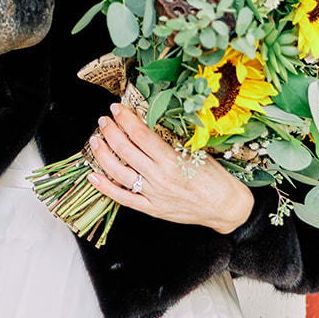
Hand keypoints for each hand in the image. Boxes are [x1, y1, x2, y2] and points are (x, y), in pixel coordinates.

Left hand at [86, 103, 255, 232]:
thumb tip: (147, 125)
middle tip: (103, 119)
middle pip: (126, 151)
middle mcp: (160, 178)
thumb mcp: (196, 153)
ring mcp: (154, 195)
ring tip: (95, 139)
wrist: (225, 207)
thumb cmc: (214, 178)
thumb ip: (171, 142)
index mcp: (172, 161)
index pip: (141, 136)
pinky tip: (92, 176)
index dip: (126, 120)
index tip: (116, 108)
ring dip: (103, 154)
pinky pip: (124, 198)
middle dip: (111, 132)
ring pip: (120, 173)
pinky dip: (105, 188)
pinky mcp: (152, 209)